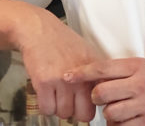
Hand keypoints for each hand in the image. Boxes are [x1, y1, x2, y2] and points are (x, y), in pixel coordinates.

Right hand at [13, 3, 100, 121]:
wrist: (40, 30)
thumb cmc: (63, 41)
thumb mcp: (88, 53)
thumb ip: (96, 74)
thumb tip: (104, 94)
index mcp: (94, 68)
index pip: (101, 100)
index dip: (93, 105)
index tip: (86, 104)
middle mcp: (81, 75)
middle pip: (83, 114)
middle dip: (76, 110)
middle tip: (70, 100)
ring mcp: (63, 80)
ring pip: (64, 113)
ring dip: (59, 107)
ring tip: (56, 92)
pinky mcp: (45, 82)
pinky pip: (47, 109)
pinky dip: (45, 106)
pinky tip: (47, 93)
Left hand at [63, 57, 144, 125]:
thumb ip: (127, 71)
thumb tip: (101, 78)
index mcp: (138, 66)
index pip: (103, 67)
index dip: (82, 72)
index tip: (67, 75)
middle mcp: (139, 84)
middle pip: (101, 92)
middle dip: (97, 96)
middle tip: (105, 97)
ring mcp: (144, 105)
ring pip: (110, 113)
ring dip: (111, 114)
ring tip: (122, 108)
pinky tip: (129, 119)